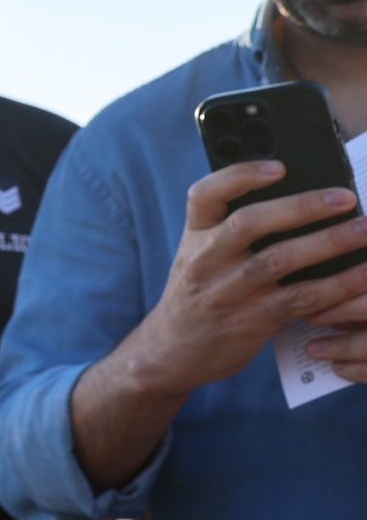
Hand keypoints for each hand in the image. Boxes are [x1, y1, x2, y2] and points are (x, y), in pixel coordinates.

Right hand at [128, 163, 366, 396]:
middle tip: (344, 198)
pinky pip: (302, 298)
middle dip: (301, 207)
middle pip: (249, 223)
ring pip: (280, 259)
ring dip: (329, 242)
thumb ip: (229, 232)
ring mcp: (229, 291)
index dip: (240, 176)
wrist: (171, 352)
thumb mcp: (198, 257)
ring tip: (365, 230)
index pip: (204, 196)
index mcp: (194, 237)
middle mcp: (206, 261)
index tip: (279, 167)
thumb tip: (295, 200)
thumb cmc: (197, 296)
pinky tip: (363, 274)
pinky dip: (337, 285)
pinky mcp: (253, 320)